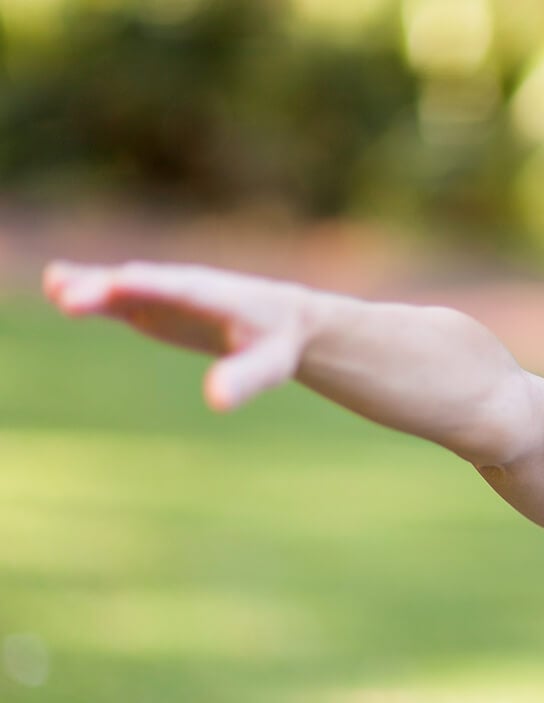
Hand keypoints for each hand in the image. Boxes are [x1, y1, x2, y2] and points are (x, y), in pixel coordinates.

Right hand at [44, 260, 311, 411]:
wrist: (280, 321)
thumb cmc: (276, 344)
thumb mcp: (269, 366)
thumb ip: (245, 379)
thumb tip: (216, 401)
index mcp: (218, 298)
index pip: (182, 290)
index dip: (153, 285)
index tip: (121, 281)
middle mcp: (183, 288)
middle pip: (143, 287)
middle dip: (109, 289)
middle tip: (69, 298)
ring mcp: (163, 294)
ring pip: (123, 288)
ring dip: (91, 286)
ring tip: (57, 288)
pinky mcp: (150, 305)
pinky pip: (116, 297)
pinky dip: (91, 291)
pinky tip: (57, 287)